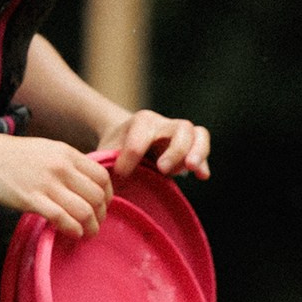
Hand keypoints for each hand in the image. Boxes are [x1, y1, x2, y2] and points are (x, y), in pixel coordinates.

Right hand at [0, 132, 113, 238]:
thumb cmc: (7, 155)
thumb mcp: (44, 150)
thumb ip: (64, 164)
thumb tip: (80, 184)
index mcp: (66, 153)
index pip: (103, 177)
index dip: (108, 197)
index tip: (101, 207)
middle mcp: (61, 167)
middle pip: (98, 196)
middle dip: (101, 215)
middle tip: (94, 224)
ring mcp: (46, 183)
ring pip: (85, 210)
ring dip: (90, 227)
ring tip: (86, 234)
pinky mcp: (30, 199)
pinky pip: (63, 219)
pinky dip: (73, 230)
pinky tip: (71, 234)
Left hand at [97, 108, 211, 179]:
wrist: (125, 141)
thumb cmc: (114, 150)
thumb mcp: (105, 152)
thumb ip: (103, 162)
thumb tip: (97, 180)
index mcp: (142, 121)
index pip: (141, 136)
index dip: (131, 156)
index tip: (121, 174)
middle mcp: (165, 124)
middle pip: (180, 129)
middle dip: (174, 150)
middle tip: (163, 169)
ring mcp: (180, 135)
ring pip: (198, 134)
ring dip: (197, 152)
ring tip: (191, 169)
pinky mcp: (191, 148)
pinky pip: (203, 148)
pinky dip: (204, 163)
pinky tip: (202, 176)